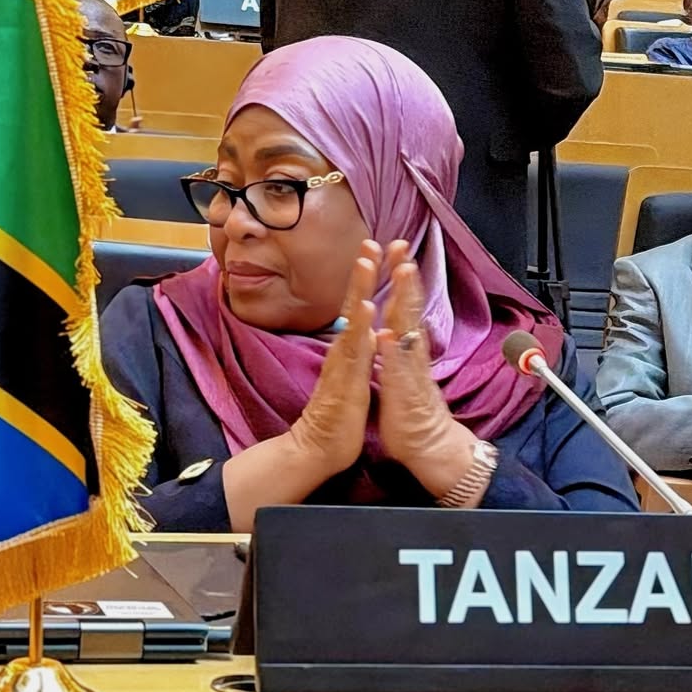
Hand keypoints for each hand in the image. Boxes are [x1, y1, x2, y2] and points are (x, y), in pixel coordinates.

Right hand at [287, 240, 380, 476]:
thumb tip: (361, 334)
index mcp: (350, 351)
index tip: (373, 251)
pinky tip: (368, 314)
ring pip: (353, 322)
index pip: (358, 307)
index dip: (366, 280)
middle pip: (353, 305)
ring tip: (367, 264)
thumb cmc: (337, 416)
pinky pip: (355, 356)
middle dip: (362, 273)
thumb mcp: (352, 378)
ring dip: (361, 292)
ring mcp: (343, 366)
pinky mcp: (346, 384)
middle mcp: (344, 352)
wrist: (317, 449)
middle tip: (370, 242)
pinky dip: (361, 332)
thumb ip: (355, 355)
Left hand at [376, 240, 476, 497]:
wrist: (430, 448)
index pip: (404, 309)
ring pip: (410, 330)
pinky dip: (394, 351)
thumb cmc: (412, 414)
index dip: (401, 281)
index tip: (396, 253)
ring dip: (407, 302)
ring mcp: (412, 372)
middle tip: (402, 248)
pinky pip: (399, 370)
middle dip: (407, 279)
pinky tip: (387, 333)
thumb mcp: (403, 376)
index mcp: (408, 352)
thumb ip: (400, 353)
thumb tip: (394, 332)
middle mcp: (413, 356)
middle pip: (411, 310)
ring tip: (403, 273)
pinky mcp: (407, 394)